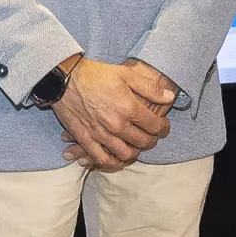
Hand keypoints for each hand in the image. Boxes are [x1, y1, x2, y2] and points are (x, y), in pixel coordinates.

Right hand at [52, 56, 168, 170]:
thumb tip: (170, 97)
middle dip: (152, 140)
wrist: (65, 79)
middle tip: (151, 135)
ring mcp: (101, 135)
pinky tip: (117, 159)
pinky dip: (112, 163)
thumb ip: (150, 88)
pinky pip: (102, 159)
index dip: (164, 128)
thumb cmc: (96, 74)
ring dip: (135, 152)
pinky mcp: (86, 139)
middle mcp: (117, 125)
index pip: (155, 126)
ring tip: (135, 146)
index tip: (163, 126)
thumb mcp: (126, 74)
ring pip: (125, 154)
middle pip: (143, 142)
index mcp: (129, 108)